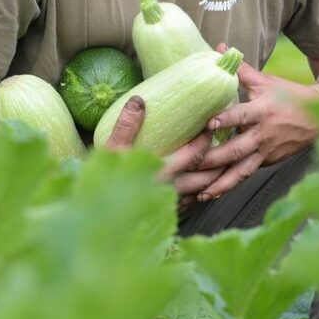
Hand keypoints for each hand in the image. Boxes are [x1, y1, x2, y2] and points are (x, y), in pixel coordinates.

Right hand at [103, 95, 211, 210]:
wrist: (94, 215)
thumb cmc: (103, 182)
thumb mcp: (112, 150)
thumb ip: (127, 126)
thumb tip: (138, 100)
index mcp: (163, 172)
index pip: (195, 155)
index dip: (205, 141)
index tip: (211, 128)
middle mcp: (170, 191)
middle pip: (205, 177)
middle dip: (218, 162)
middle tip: (223, 146)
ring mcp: (168, 207)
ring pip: (199, 194)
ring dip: (210, 181)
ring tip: (216, 166)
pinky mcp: (163, 218)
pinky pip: (188, 207)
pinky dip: (196, 196)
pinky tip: (195, 189)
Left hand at [176, 55, 318, 203]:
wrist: (318, 117)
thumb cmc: (288, 95)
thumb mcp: (266, 81)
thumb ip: (241, 69)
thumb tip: (220, 47)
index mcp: (262, 111)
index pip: (241, 115)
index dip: (225, 120)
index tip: (207, 125)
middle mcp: (263, 134)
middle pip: (235, 149)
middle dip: (212, 159)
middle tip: (189, 164)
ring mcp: (265, 151)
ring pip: (240, 170)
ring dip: (219, 182)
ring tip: (199, 192)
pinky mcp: (267, 162)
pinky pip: (245, 176)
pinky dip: (228, 186)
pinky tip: (211, 193)